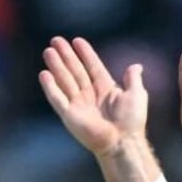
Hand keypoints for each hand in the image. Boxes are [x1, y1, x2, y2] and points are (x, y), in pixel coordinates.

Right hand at [39, 37, 146, 156]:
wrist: (123, 141)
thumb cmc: (132, 121)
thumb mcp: (137, 95)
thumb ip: (133, 79)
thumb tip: (136, 66)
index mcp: (106, 90)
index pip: (93, 67)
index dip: (86, 54)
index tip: (77, 40)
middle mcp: (91, 95)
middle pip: (76, 71)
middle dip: (66, 56)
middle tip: (56, 40)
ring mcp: (79, 105)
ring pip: (65, 80)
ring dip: (56, 66)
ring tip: (48, 50)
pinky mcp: (69, 116)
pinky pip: (57, 98)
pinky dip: (50, 87)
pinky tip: (44, 73)